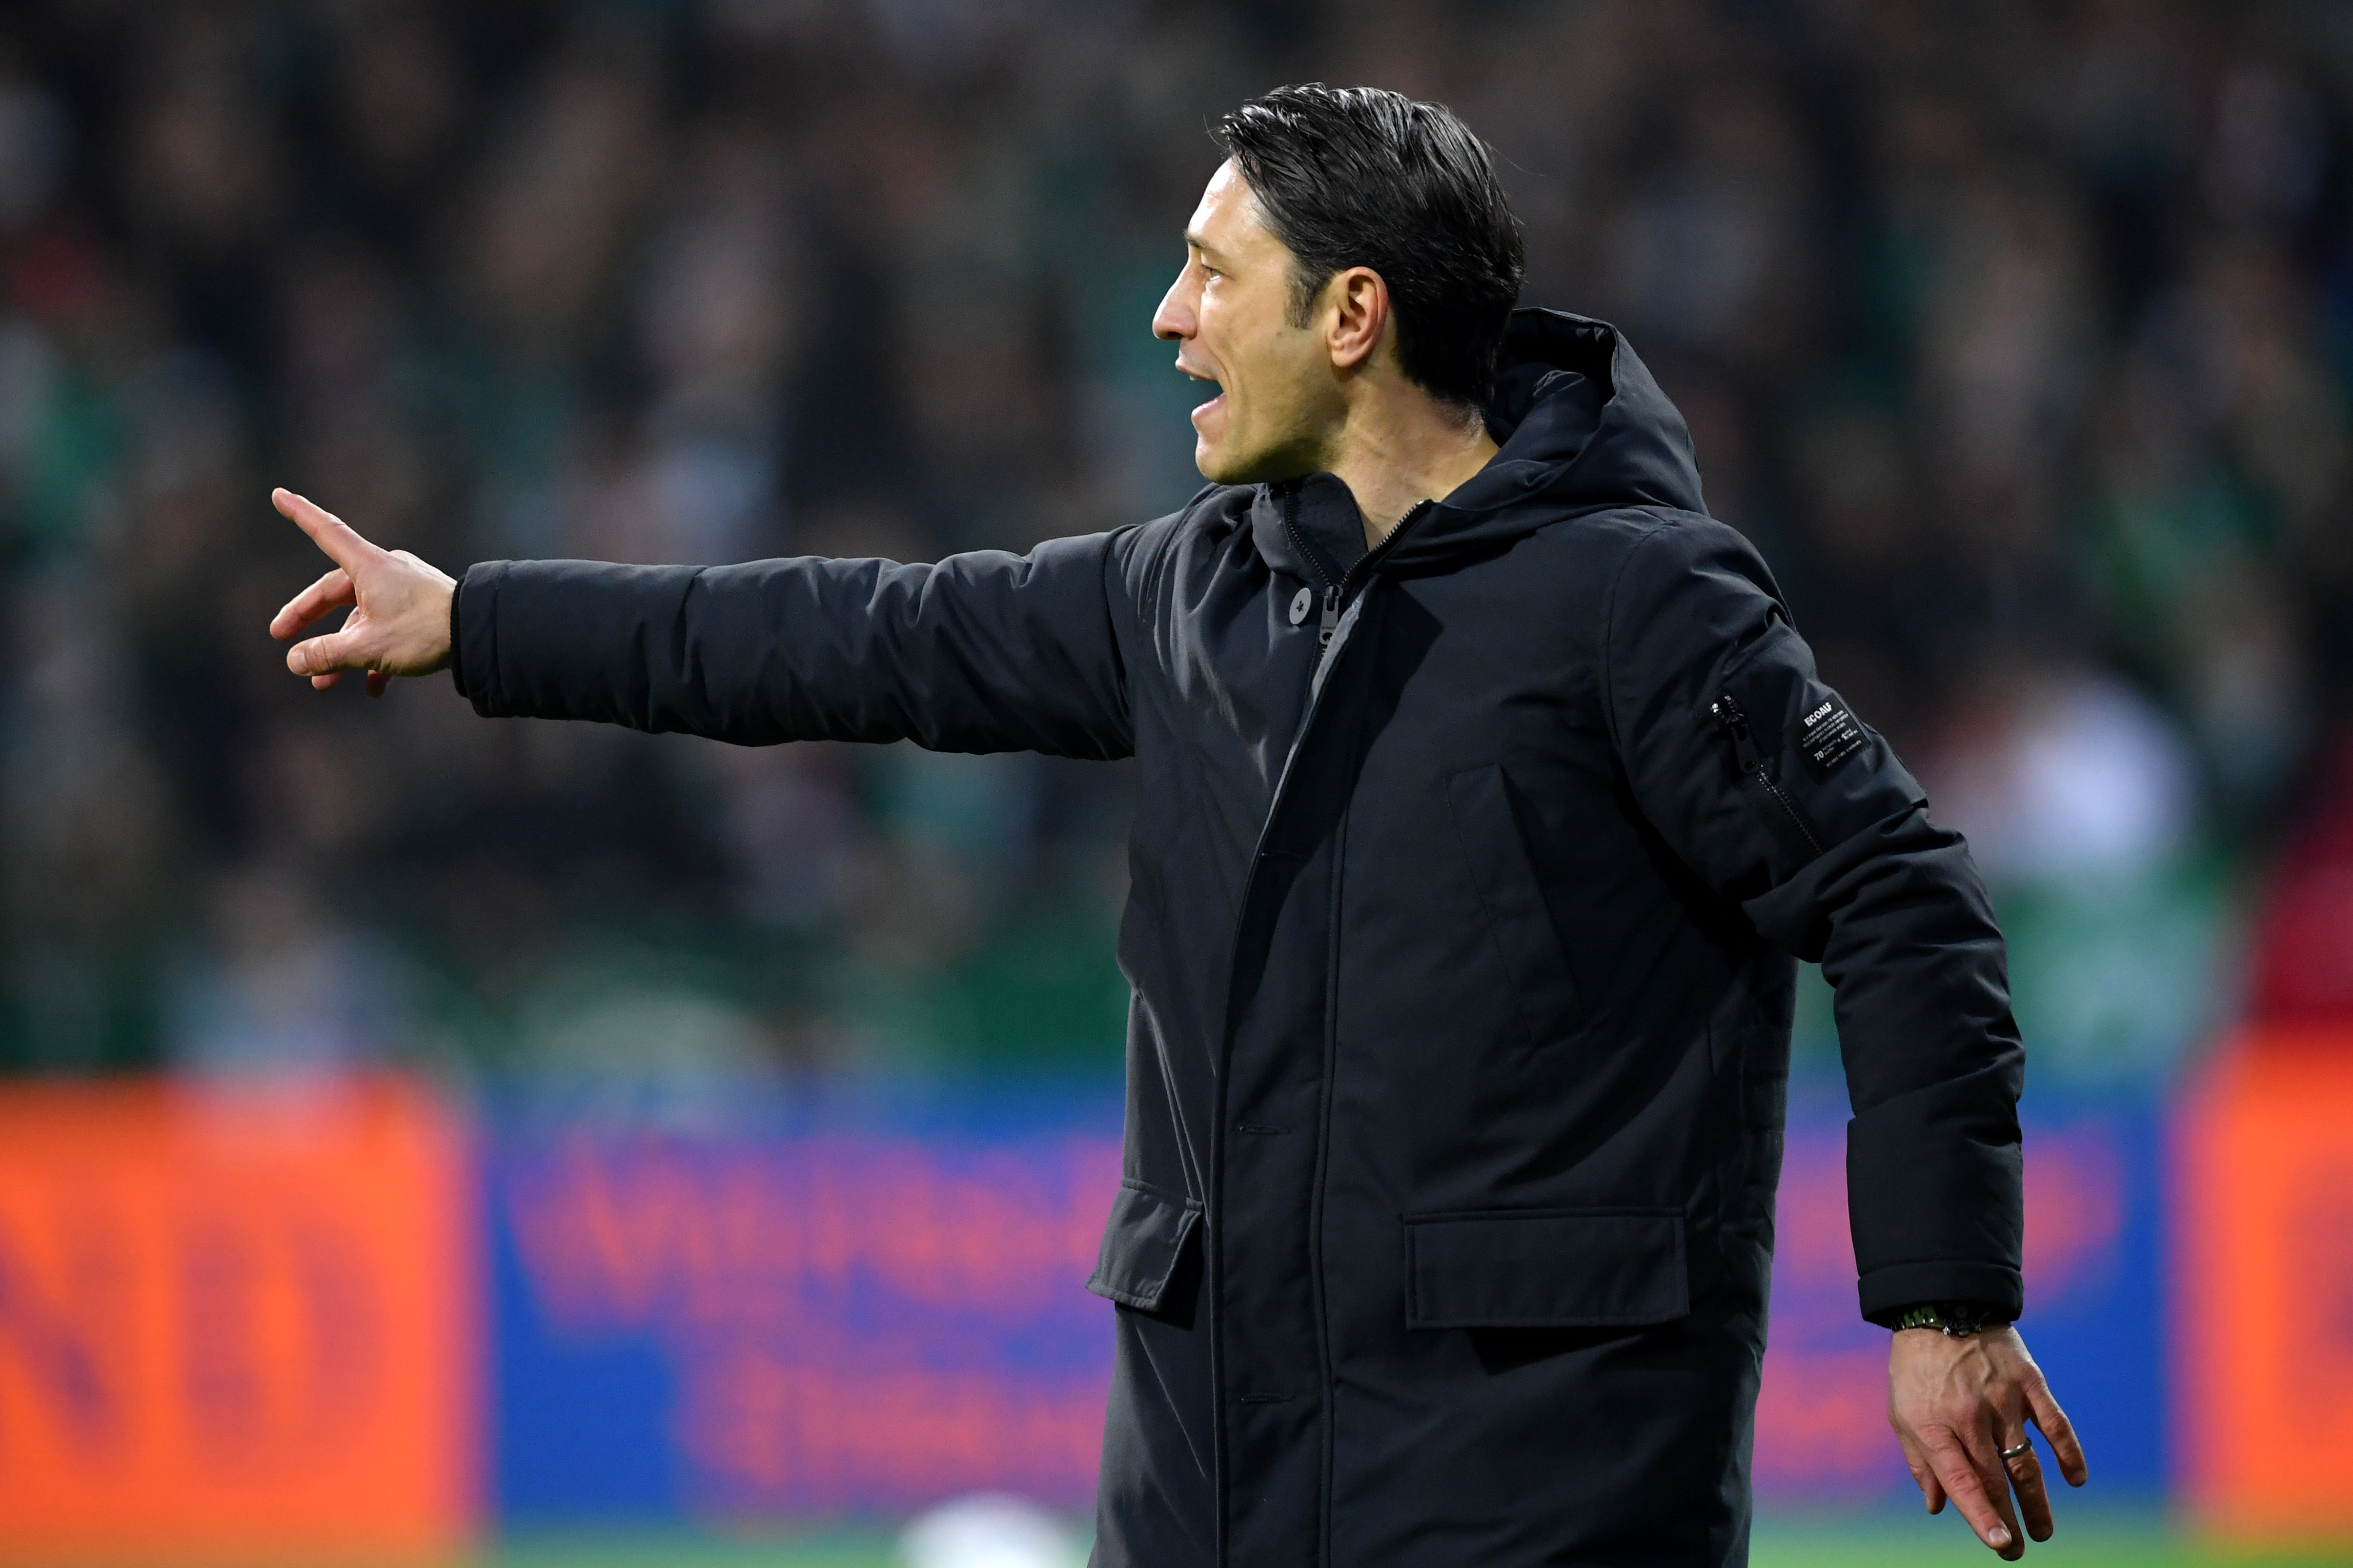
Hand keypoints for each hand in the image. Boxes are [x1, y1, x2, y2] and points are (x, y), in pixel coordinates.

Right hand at [268, 489, 456, 696]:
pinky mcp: (423, 612)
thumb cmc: (425, 632)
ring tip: (323, 682)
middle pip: (335, 591)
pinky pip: (391, 633)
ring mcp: (406, 592)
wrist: (481, 635)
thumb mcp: (368, 646)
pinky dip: (378, 659)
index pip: (326, 531)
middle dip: (308, 617)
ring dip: (343, 651)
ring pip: (362, 619)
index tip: (278, 493)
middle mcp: (386, 572)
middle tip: (282, 636)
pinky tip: (374, 689)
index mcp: (369, 566)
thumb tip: (294, 661)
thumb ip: (327, 653)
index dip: (299, 514)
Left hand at [1889, 1325, 2087, 1558]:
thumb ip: (1920, 1462)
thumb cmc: (1917, 1369)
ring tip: (2044, 1531)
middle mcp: (1970, 1417)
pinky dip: (2069, 1452)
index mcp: (1935, 1426)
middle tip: (2017, 1550)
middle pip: (1996, 1480)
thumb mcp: (1902, 1414)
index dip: (1982, 1517)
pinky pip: (2055, 1424)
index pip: (1962, 1482)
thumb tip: (1936, 1507)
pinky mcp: (2029, 1383)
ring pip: (2026, 1461)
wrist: (1941, 1308)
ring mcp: (2002, 1400)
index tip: (2001, 1545)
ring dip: (2038, 1501)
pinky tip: (2076, 1479)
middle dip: (2009, 1520)